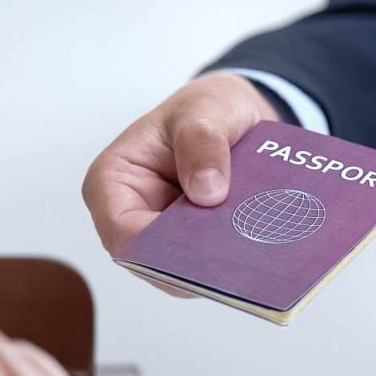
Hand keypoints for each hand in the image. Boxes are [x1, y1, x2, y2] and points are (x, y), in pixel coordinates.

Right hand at [82, 71, 279, 256]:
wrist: (234, 113)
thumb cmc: (205, 107)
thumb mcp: (204, 111)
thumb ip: (201, 143)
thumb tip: (208, 192)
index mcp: (113, 181)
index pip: (123, 235)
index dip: (160, 251)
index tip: (204, 249)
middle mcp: (132, 214)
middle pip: (156, 260)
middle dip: (196, 262)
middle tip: (242, 259)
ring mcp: (164, 232)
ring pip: (186, 267)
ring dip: (219, 261)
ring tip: (258, 253)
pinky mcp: (194, 240)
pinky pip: (210, 259)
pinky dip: (233, 255)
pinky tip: (262, 249)